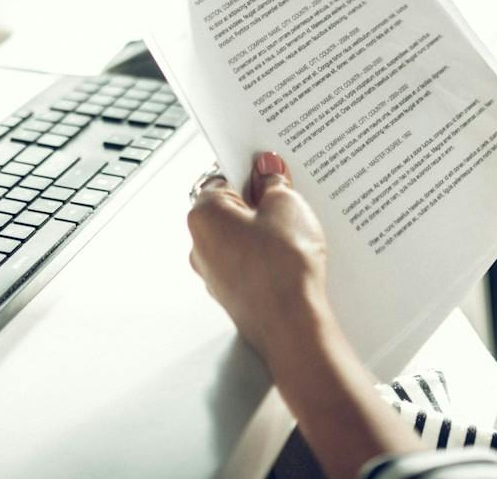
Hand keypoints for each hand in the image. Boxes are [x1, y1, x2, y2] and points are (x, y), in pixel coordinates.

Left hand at [188, 155, 416, 478]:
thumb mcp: (286, 206)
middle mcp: (200, 245)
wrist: (292, 326)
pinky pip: (249, 263)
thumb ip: (273, 182)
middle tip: (289, 198)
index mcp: (203, 215)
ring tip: (296, 231)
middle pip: (231, 208)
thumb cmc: (282, 266)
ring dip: (265, 230)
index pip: (223, 176)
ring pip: (241, 238)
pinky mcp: (233, 294)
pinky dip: (267, 257)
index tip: (272, 170)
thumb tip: (267, 169)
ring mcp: (214, 273)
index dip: (251, 170)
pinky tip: (293, 258)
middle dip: (259, 201)